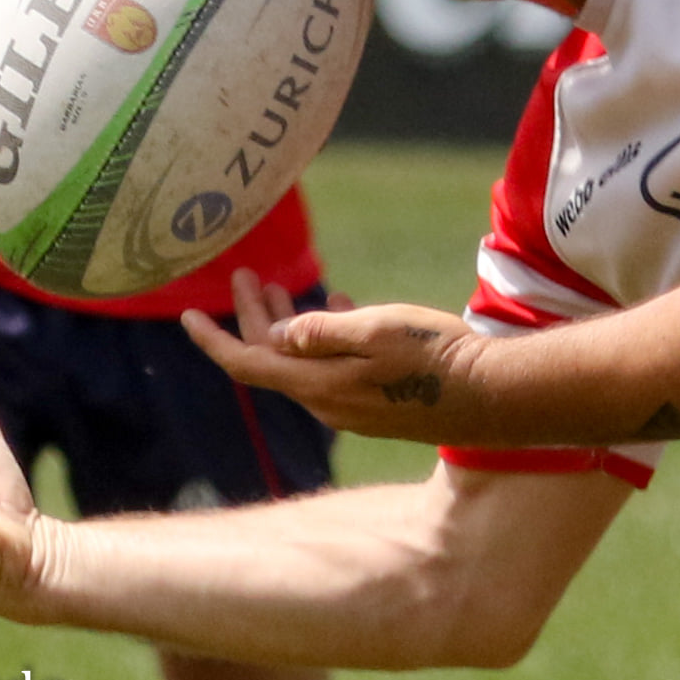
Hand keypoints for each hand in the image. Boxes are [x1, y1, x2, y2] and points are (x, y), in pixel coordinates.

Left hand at [182, 269, 479, 442]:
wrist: (492, 396)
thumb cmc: (435, 356)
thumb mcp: (376, 330)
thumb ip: (323, 333)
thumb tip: (280, 335)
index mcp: (319, 385)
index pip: (248, 364)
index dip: (213, 340)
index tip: (187, 316)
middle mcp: (328, 401)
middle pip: (274, 358)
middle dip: (253, 316)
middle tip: (246, 275)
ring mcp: (353, 405)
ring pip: (303, 361)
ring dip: (287, 323)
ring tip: (279, 285)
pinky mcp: (377, 402)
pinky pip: (334, 367)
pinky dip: (324, 336)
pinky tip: (336, 306)